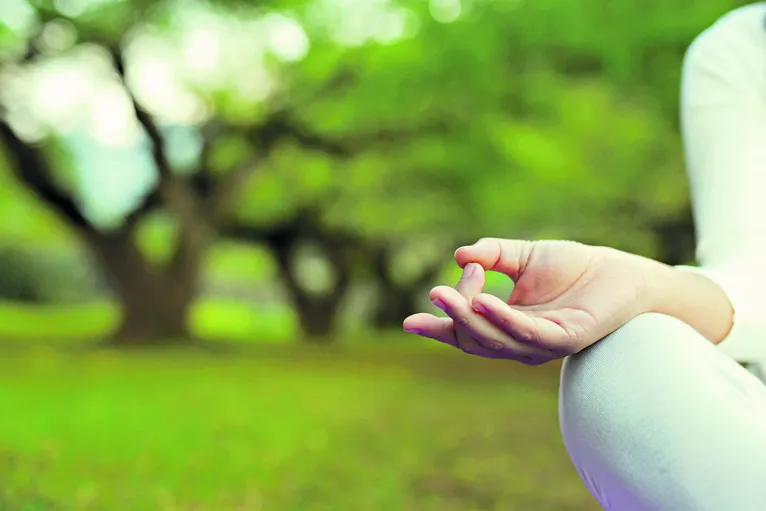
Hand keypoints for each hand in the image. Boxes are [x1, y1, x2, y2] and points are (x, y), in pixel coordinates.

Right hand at [402, 238, 649, 364]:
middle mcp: (521, 342)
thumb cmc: (574, 268)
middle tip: (435, 292)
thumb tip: (460, 254)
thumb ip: (493, 255)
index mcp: (507, 326)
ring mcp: (543, 345)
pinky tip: (484, 301)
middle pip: (475, 340)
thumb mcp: (524, 256)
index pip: (465, 334)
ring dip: (470, 318)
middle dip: (451, 319)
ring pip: (496, 340)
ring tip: (447, 294)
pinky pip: (528, 333)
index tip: (411, 320)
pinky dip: (503, 319)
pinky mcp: (566, 339)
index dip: (438, 330)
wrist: (622, 272)